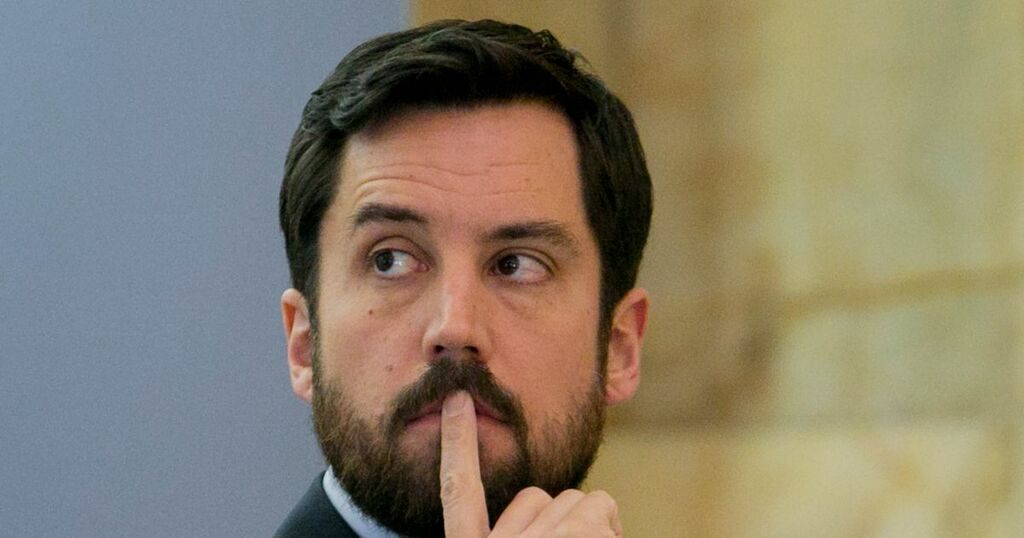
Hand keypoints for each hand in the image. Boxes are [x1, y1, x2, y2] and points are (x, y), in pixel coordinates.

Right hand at [440, 391, 622, 536]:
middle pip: (534, 496)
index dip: (456, 443)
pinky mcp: (571, 536)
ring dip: (587, 527)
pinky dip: (611, 527)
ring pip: (572, 498)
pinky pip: (600, 502)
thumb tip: (539, 507)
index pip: (457, 491)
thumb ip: (514, 537)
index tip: (457, 399)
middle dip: (555, 521)